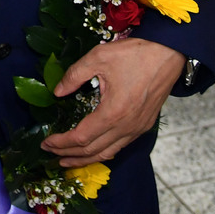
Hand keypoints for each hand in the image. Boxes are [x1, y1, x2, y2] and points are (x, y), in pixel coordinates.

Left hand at [39, 38, 184, 166]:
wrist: (168, 54)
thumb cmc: (134, 54)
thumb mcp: (98, 57)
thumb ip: (74, 75)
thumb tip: (57, 92)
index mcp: (112, 113)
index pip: (81, 138)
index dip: (61, 143)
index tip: (46, 141)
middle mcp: (126, 127)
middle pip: (92, 151)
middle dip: (69, 154)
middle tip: (50, 153)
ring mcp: (137, 129)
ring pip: (108, 153)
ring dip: (86, 159)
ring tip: (68, 160)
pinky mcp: (144, 125)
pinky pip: (120, 146)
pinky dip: (103, 152)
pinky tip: (94, 149)